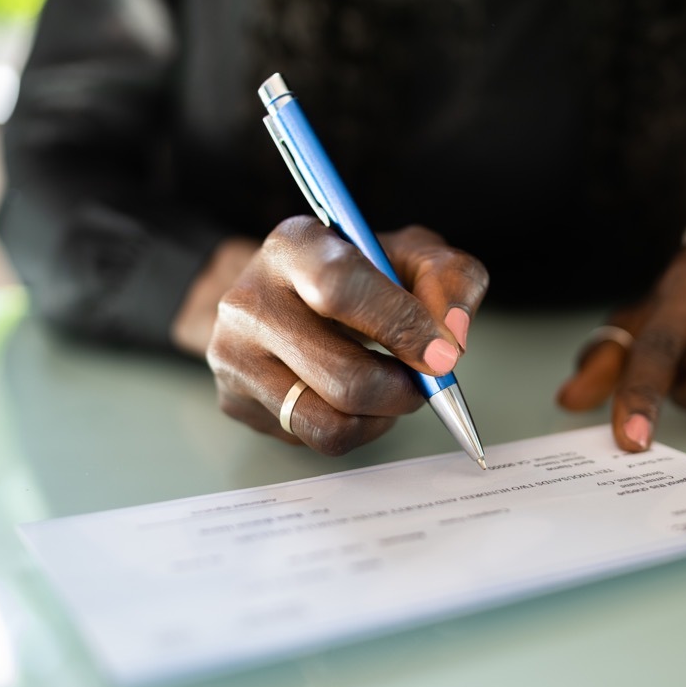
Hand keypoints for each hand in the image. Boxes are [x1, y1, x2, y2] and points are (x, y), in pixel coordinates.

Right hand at [204, 216, 488, 454]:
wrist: (283, 293)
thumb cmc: (355, 274)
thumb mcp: (409, 254)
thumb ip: (449, 278)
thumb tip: (451, 336)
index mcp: (293, 246)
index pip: (341, 287)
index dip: (400, 325)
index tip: (440, 354)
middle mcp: (250, 299)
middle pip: (343, 376)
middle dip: (401, 390)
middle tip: (422, 380)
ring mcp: (234, 355)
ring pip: (329, 422)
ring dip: (380, 416)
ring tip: (389, 388)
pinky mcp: (235, 399)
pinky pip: (313, 440)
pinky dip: (354, 428)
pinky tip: (354, 399)